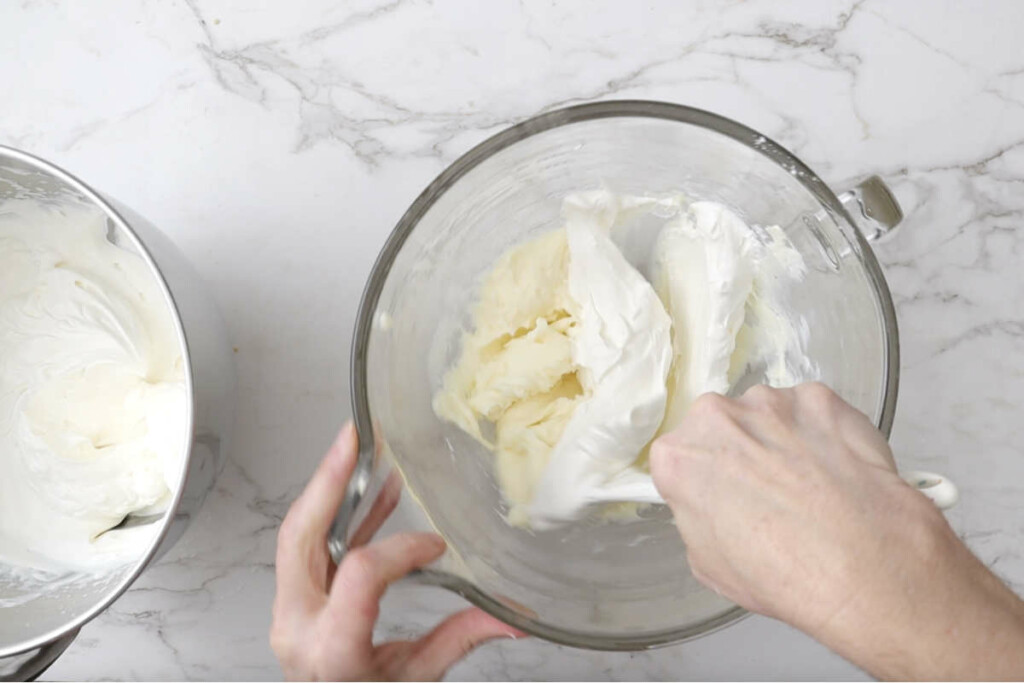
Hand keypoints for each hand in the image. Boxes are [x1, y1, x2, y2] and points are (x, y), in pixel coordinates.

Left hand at [271, 423, 521, 680]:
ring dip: (331, 487)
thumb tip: (514, 616)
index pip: (360, 576)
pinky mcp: (294, 602)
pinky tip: (373, 493)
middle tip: (354, 437)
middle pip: (301, 537)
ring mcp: (289, 612)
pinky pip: (309, 548)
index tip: (435, 545)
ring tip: (361, 448)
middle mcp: (299, 625)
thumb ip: (461, 640)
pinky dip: (339, 514)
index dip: (401, 549)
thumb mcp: (416, 680)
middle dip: (329, 480)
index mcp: (332, 650)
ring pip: (297, 535)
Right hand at [650, 383, 1023, 679]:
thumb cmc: (782, 572)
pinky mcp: (821, 398)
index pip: (679, 459)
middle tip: (770, 493)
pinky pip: (814, 412)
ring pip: (769, 416)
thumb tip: (714, 506)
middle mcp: (717, 417)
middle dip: (740, 452)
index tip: (723, 496)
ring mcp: (772, 402)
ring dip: (783, 440)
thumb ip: (697, 516)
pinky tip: (838, 471)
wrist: (862, 563)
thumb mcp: (706, 563)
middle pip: (721, 427)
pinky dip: (824, 434)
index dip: (703, 481)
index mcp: (678, 457)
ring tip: (811, 486)